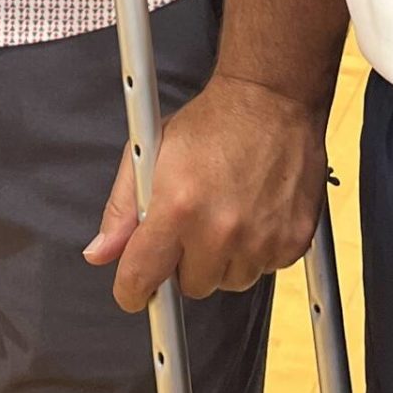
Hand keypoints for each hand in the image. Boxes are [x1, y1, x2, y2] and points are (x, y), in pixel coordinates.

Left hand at [85, 75, 327, 312]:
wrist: (271, 100)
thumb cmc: (210, 123)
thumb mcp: (151, 152)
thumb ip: (122, 209)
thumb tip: (100, 253)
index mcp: (178, 207)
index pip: (143, 276)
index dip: (131, 290)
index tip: (133, 292)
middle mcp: (220, 230)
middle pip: (190, 286)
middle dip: (185, 263)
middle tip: (192, 225)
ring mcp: (261, 239)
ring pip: (230, 281)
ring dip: (222, 260)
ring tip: (226, 215)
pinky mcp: (293, 242)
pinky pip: (265, 270)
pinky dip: (256, 252)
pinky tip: (254, 215)